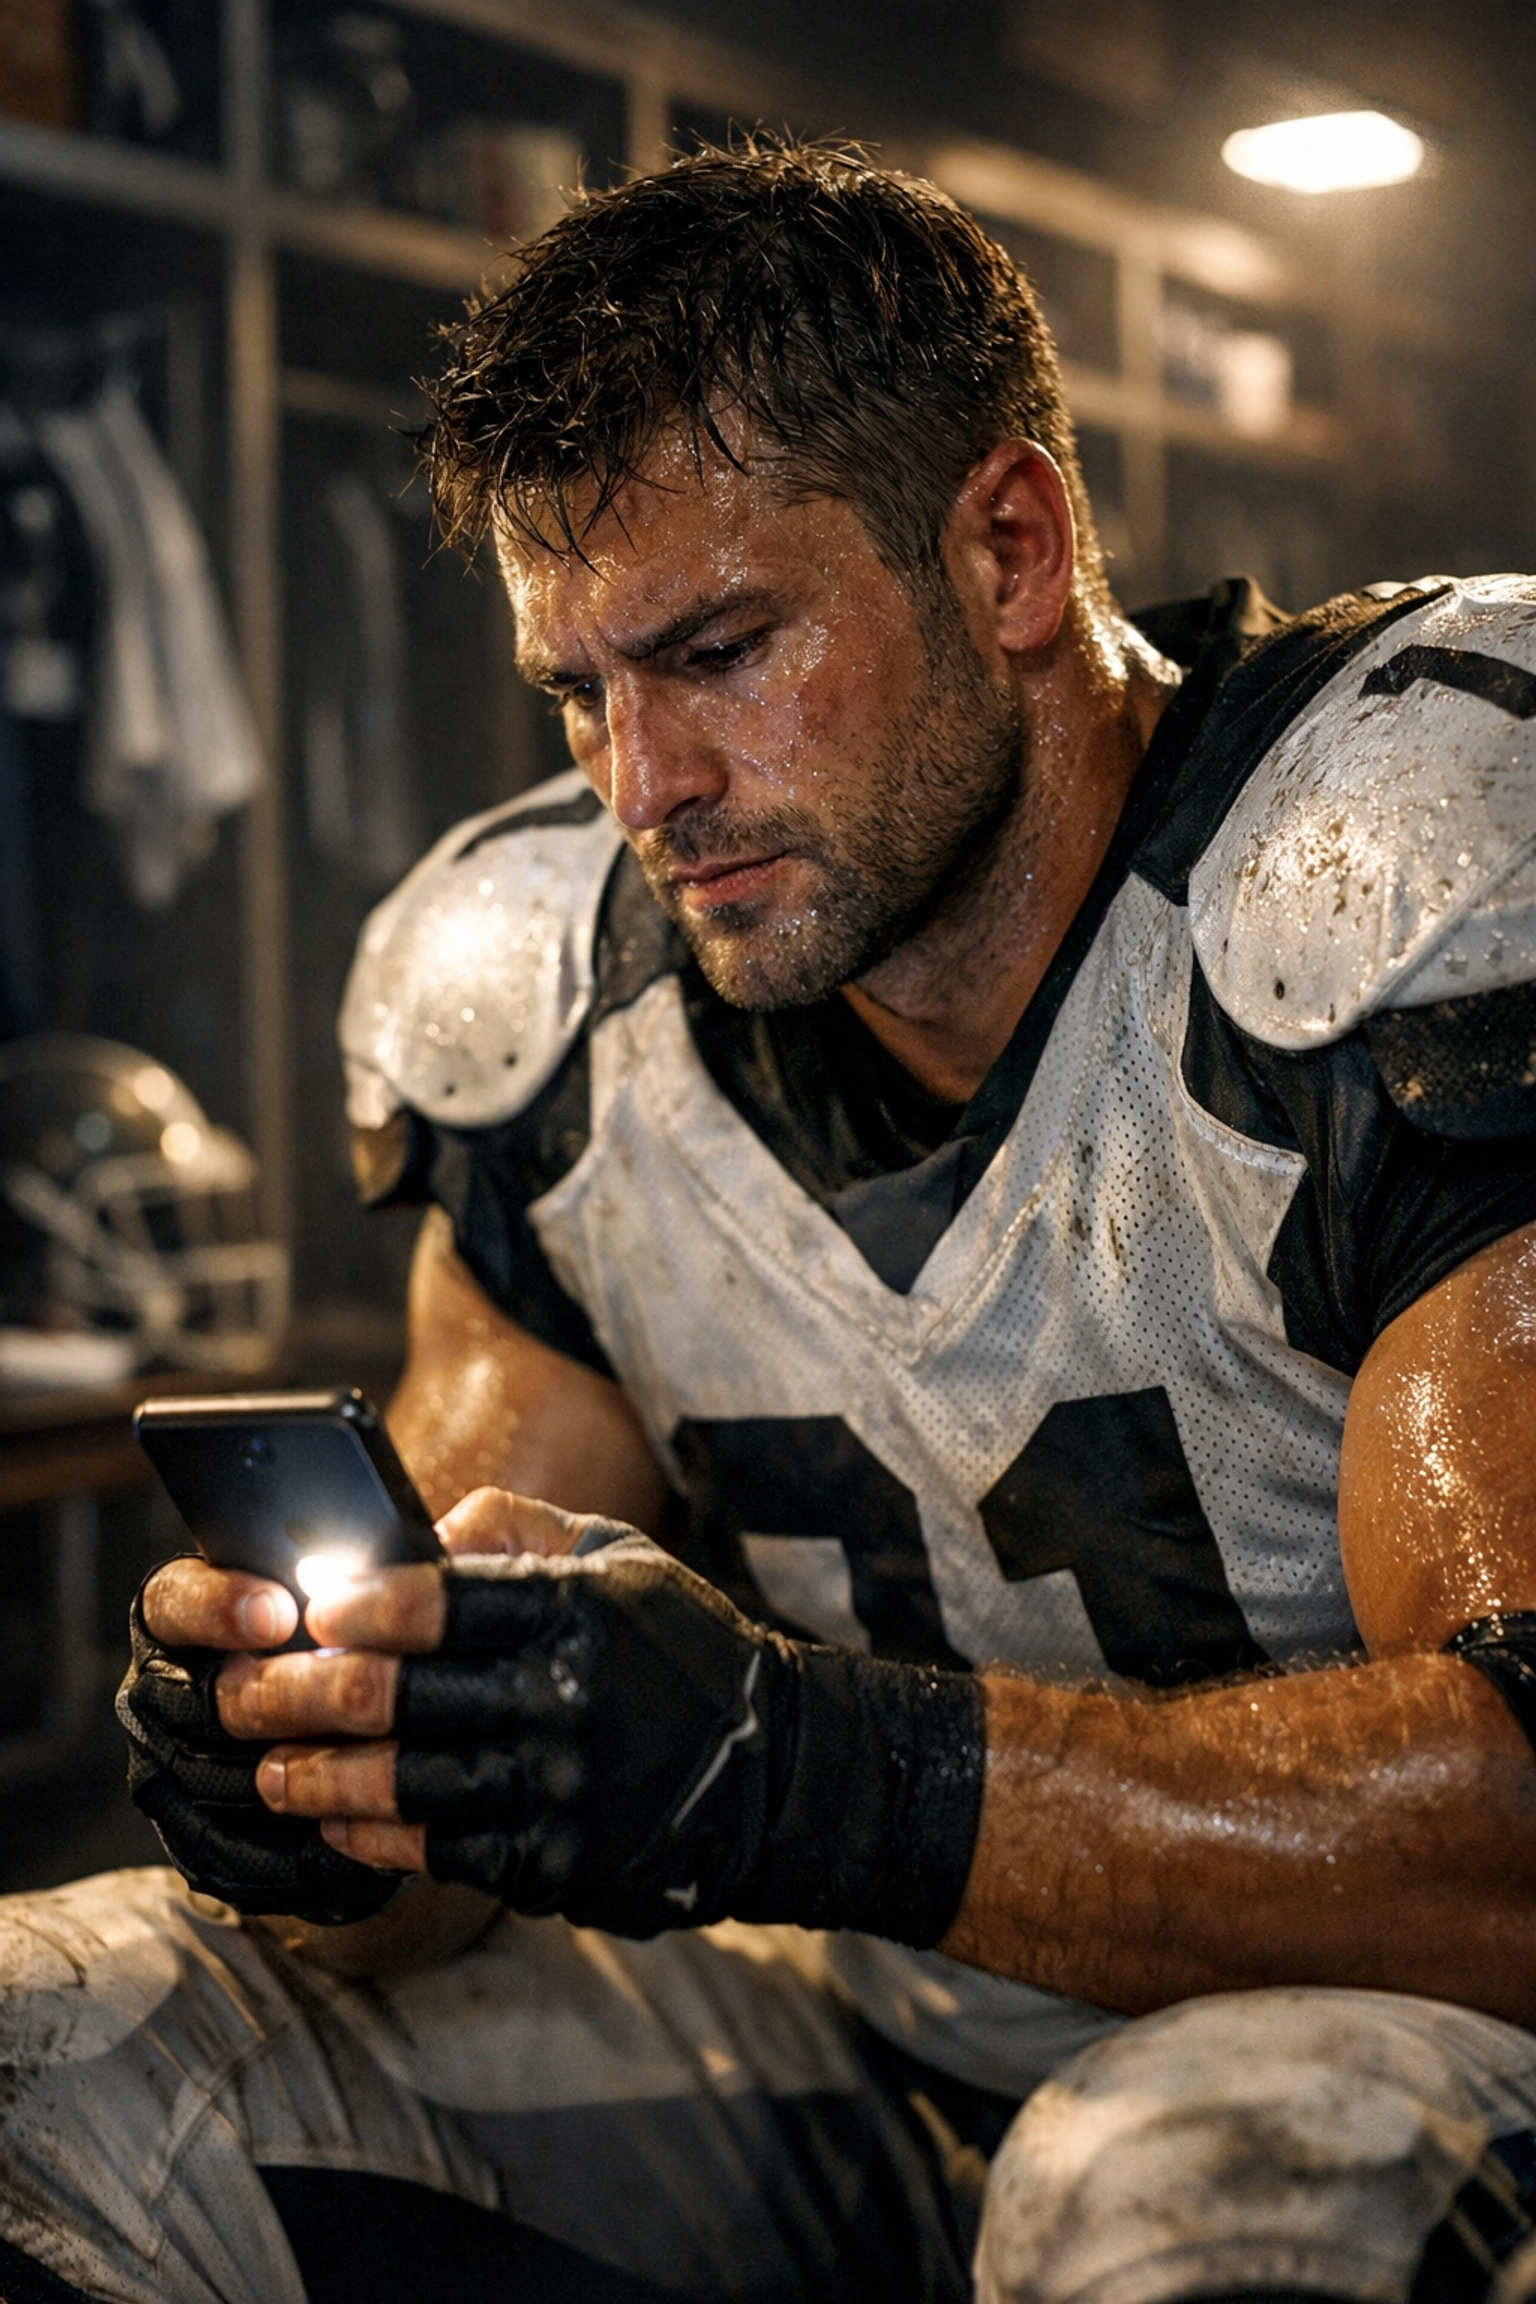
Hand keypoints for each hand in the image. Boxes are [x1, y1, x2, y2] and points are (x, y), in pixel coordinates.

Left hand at [235, 1495, 987, 1945]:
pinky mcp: (552, 1862)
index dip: (361, 1606)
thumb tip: (420, 1530)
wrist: (770, 1772)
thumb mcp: (620, 1558)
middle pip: (398, 1697)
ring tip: (263, 1766)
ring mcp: (556, 1789)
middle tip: (241, 1692)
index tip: (308, 1609)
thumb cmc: (675, 1649)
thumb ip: (518, 1529)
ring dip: (316, 1775)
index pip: (444, 1600)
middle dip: (299, 1693)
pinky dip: (371, 1835)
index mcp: (574, 1612)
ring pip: (403, 1784)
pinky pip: (439, 1850)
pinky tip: (329, 1817)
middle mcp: (561, 1701)